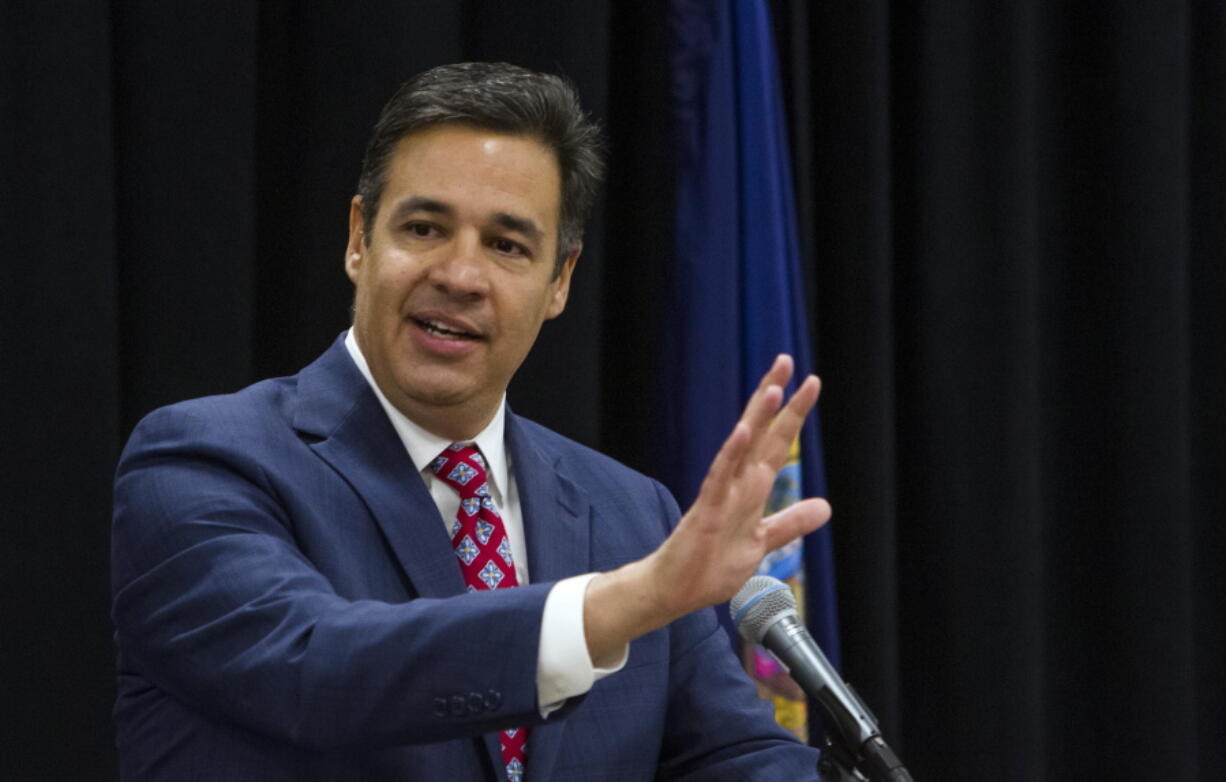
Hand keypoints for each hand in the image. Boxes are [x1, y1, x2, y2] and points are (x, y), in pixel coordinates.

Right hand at [646, 354, 830, 615]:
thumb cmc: (712, 565)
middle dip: (774, 397)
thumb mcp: (762, 541)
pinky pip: (718, 478)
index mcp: (751, 489)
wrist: (675, 590)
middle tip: (786, 360)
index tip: (809, 382)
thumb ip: (791, 522)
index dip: (793, 414)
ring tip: (771, 388)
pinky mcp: (706, 512)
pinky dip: (729, 454)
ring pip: (741, 448)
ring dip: (755, 418)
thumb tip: (825, 506)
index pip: (776, 442)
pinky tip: (739, 432)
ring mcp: (721, 495)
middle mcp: (737, 484)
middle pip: (759, 432)